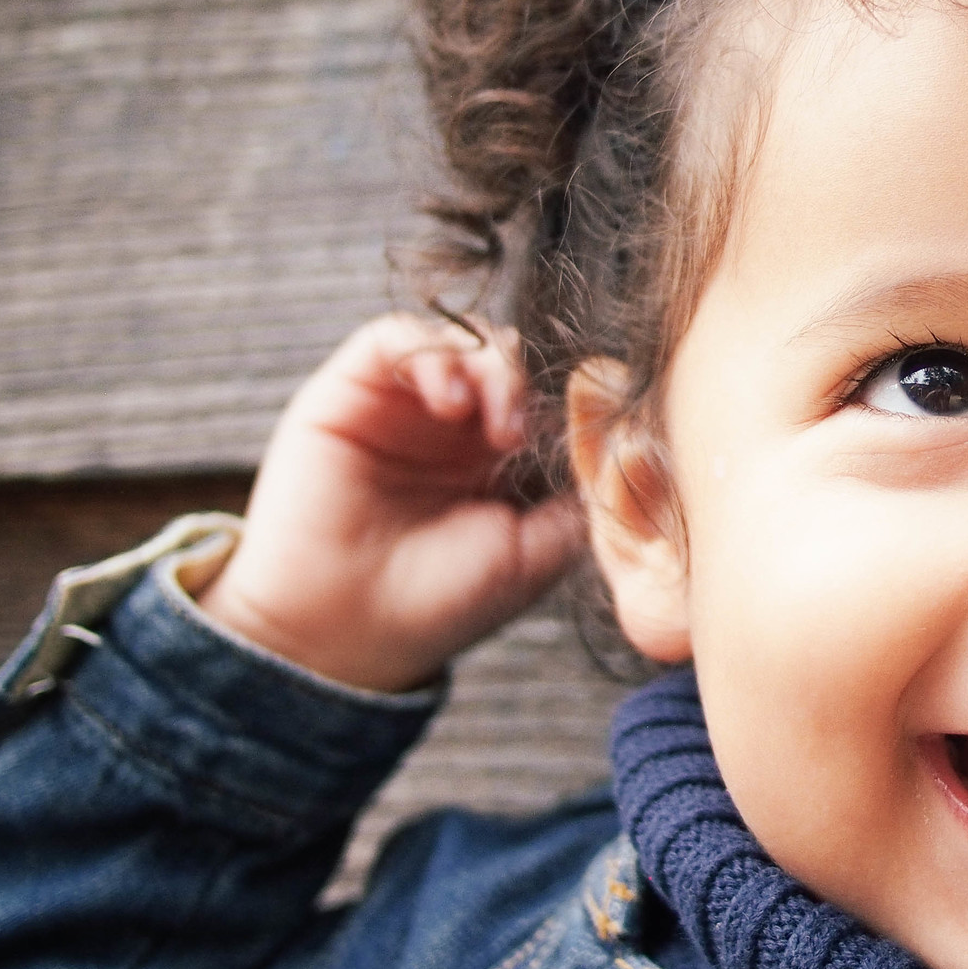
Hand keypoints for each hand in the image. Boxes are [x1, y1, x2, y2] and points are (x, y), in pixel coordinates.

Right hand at [198, 316, 582, 691]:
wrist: (347, 632)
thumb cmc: (440, 605)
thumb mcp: (537, 556)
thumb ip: (579, 500)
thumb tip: (620, 446)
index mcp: (494, 460)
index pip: (541, 395)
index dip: (564, 399)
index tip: (575, 432)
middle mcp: (448, 427)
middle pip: (506, 359)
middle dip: (526, 381)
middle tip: (518, 433)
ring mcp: (399, 407)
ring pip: (460, 339)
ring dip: (488, 366)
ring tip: (490, 421)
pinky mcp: (347, 392)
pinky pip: (394, 336)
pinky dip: (432, 351)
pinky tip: (448, 398)